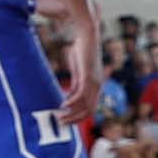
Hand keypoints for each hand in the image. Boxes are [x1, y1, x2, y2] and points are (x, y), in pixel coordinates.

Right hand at [52, 7, 104, 147]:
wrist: (88, 34)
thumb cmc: (82, 49)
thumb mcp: (78, 69)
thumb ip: (76, 82)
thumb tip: (70, 94)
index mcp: (97, 85)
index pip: (91, 108)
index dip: (79, 116)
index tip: (66, 119)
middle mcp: (98, 86)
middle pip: (89, 111)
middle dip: (75, 119)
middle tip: (61, 123)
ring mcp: (94, 82)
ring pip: (85, 105)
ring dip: (72, 113)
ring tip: (59, 117)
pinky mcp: (87, 76)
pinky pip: (80, 94)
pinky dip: (71, 102)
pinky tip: (63, 104)